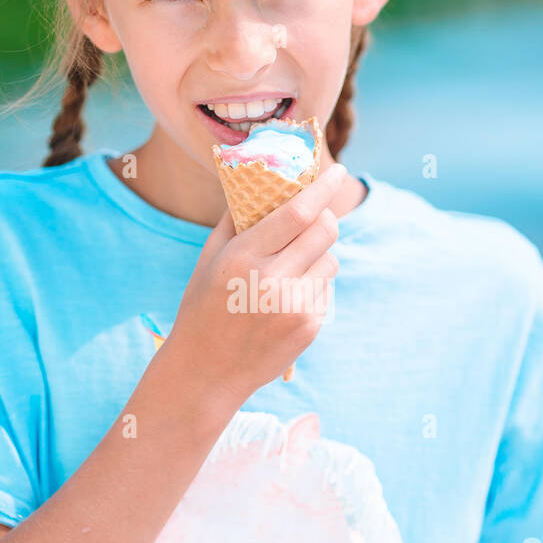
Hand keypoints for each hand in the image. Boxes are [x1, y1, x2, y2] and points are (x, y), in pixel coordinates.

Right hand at [164, 163, 344, 408]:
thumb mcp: (210, 258)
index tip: (338, 171)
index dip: (323, 188)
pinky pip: (325, 290)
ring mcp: (294, 308)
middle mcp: (272, 282)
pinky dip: (312, 286)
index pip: (298, 213)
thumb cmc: (204, 307)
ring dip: (318, 255)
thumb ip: (237, 218)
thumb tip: (267, 181)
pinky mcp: (309, 327)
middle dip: (326, 219)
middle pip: (325, 232)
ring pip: (330, 261)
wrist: (207, 371)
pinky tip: (285, 302)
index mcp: (242, 257)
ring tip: (289, 270)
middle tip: (316, 218)